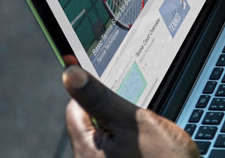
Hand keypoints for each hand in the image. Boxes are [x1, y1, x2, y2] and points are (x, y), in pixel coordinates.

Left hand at [63, 66, 199, 157]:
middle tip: (141, 117)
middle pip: (93, 123)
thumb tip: (71, 74)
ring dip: (129, 129)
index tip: (114, 85)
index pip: (76, 107)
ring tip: (151, 136)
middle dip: (117, 113)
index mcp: (85, 149)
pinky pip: (122, 149)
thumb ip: (101, 98)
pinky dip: (136, 144)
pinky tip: (153, 148)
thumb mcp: (134, 122)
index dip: (97, 92)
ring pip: (111, 136)